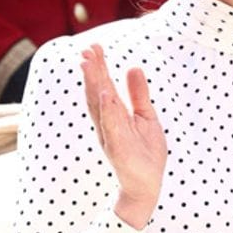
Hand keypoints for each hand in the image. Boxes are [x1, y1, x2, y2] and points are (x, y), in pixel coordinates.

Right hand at [80, 44, 166, 229]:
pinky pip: (112, 127)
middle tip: (85, 49)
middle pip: (97, 93)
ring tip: (90, 64)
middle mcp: (108, 123)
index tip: (92, 47)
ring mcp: (112, 136)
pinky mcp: (119, 148)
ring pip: (101, 106)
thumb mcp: (145, 117)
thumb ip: (138, 94)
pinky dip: (108, 111)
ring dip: (95, 85)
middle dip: (92, 71)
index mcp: (114, 115)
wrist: (147, 185)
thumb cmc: (144, 152)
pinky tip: (106, 95)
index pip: (103, 86)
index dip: (98, 68)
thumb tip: (132, 67)